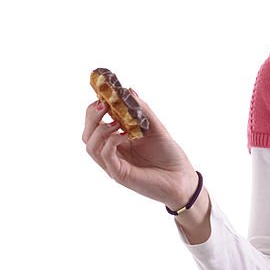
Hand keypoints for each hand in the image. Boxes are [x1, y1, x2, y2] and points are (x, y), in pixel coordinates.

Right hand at [82, 91, 198, 208]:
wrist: (183, 179)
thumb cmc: (170, 155)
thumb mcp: (156, 128)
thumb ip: (142, 111)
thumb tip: (128, 90)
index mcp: (117, 142)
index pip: (95, 125)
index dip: (94, 110)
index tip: (102, 95)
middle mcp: (112, 153)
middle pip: (87, 135)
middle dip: (91, 117)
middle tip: (103, 105)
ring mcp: (114, 165)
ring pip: (91, 146)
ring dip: (100, 129)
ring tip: (116, 121)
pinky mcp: (120, 175)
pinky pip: (106, 156)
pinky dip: (111, 142)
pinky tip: (125, 134)